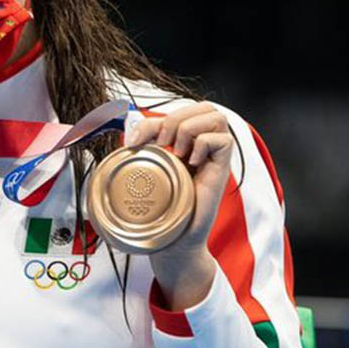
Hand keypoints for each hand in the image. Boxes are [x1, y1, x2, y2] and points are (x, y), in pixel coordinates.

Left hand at [125, 102, 234, 309]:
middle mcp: (202, 145)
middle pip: (204, 107)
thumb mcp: (147, 172)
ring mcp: (214, 156)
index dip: (153, 120)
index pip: (179, 111)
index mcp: (185, 143)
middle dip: (177, 118)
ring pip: (216, 117)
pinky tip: (192, 163)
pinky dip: (204, 145)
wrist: (175, 240)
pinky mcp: (223, 169)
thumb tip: (124, 135)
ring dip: (190, 128)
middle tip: (161, 144)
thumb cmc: (162, 208)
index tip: (132, 142)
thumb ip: (142, 150)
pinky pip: (223, 140)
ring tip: (179, 152)